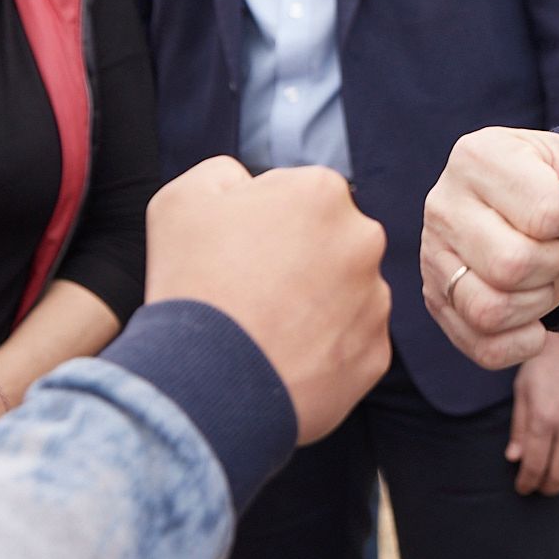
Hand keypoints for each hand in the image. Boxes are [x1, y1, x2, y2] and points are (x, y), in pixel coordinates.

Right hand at [145, 155, 389, 441]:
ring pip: (345, 293)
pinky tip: (284, 358)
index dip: (263, 222)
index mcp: (322, 192)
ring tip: (266, 329)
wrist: (203, 384)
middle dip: (299, 260)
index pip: (299, 196)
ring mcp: (374, 300)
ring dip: (314, 304)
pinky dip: (323, 350)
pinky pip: (350, 344)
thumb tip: (247, 185)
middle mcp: (363, 240)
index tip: (238, 251)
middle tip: (252, 291)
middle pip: (330, 242)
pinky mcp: (375, 354)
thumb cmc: (191, 284)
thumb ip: (225, 174)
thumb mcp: (182, 198)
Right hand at [420, 127, 558, 369]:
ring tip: (542, 276)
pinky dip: (521, 342)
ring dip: (536, 305)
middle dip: (554, 266)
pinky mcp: (437, 298)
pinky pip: (481, 345)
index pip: (546, 214)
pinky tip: (535, 318)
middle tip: (558, 248)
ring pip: (488, 310)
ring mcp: (433, 254)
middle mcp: (443, 202)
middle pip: (510, 266)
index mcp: (481, 155)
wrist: (556, 206)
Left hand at [507, 336, 558, 494]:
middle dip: (547, 487)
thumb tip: (514, 459)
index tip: (522, 488)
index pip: (535, 465)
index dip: (527, 482)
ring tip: (556, 476)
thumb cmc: (544, 363)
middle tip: (539, 487)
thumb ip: (520, 428)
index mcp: (544, 417)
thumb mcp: (523, 390)